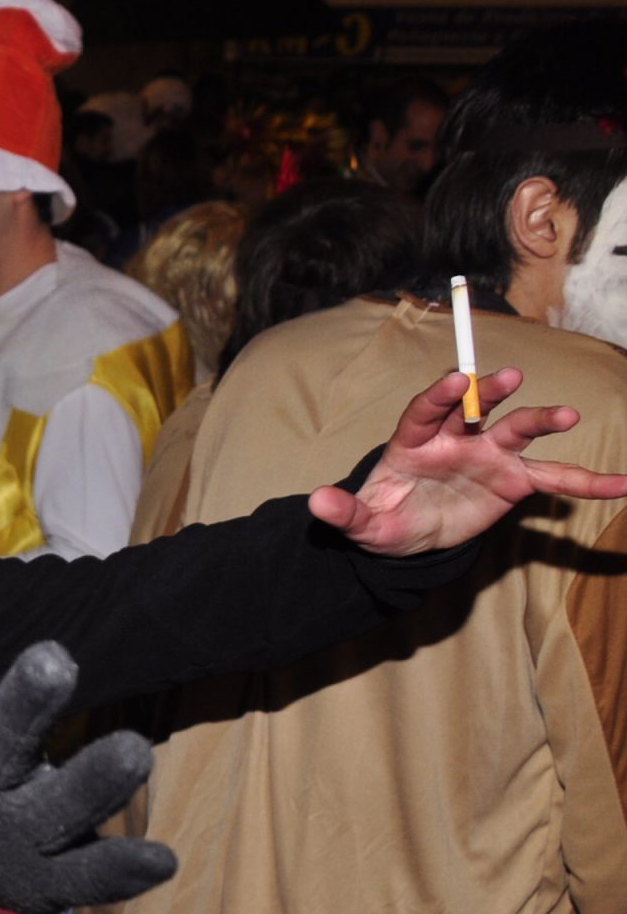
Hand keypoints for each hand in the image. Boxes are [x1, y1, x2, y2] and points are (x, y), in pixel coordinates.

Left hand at [0, 642, 176, 913]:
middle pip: (4, 736)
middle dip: (27, 701)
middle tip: (51, 657)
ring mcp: (30, 818)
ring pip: (64, 798)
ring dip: (93, 780)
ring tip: (132, 749)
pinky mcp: (58, 872)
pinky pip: (96, 870)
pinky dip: (125, 867)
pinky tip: (161, 861)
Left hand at [313, 368, 626, 555]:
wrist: (407, 535)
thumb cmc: (383, 519)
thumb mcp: (360, 524)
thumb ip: (342, 513)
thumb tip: (317, 504)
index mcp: (413, 440)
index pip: (425, 410)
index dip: (441, 395)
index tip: (457, 380)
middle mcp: (456, 437)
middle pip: (477, 407)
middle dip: (493, 392)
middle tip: (509, 378)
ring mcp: (489, 454)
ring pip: (518, 430)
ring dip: (541, 419)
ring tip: (567, 415)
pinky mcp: (513, 479)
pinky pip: (554, 478)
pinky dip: (588, 481)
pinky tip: (621, 484)